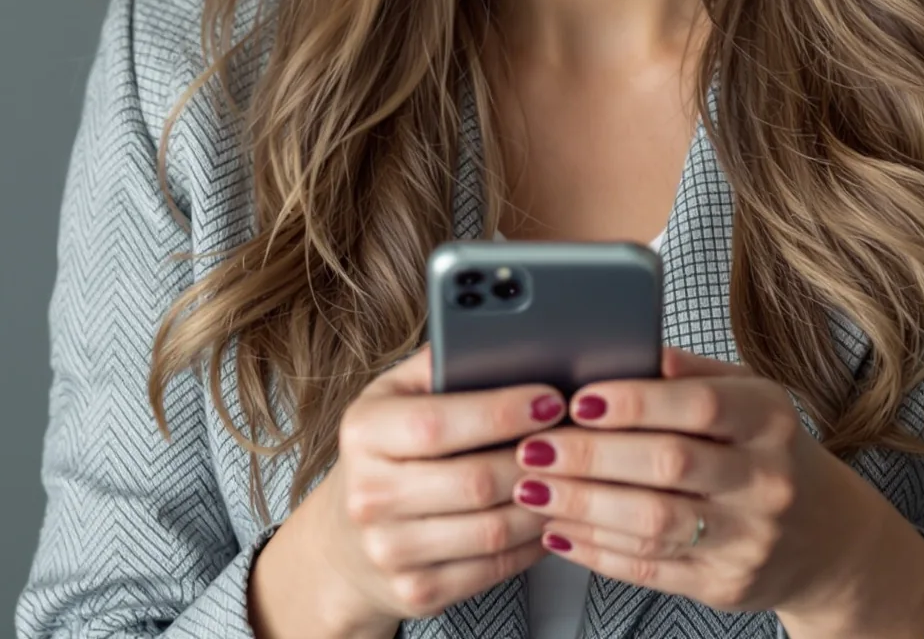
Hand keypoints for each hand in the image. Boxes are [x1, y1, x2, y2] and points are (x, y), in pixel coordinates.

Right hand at [249, 347, 560, 638]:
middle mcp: (368, 495)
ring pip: (494, 530)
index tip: (551, 399)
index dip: (502, 412)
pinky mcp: (417, 592)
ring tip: (573, 476)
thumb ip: (441, 364)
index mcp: (362, 432)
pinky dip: (534, 543)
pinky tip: (551, 516)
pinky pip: (495, 568)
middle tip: (578, 438)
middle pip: (476, 481)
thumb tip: (501, 330)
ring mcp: (390, 551)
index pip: (437, 423)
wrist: (345, 543)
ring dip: (546, 502)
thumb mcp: (395, 397)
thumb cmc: (386, 453)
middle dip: (537, 458)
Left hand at [509, 348, 923, 638]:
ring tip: (532, 489)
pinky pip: (650, 569)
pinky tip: (558, 532)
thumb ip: (695, 375)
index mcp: (770, 420)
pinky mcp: (724, 585)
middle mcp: (766, 479)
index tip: (577, 399)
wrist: (828, 541)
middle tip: (534, 448)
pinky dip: (597, 551)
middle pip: (669, 465)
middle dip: (591, 456)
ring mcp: (747, 538)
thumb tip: (634, 346)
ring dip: (583, 506)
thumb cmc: (769, 453)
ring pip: (653, 523)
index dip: (635, 401)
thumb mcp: (752, 401)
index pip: (700, 405)